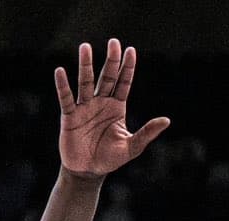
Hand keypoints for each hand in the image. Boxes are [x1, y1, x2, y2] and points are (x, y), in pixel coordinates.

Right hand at [54, 39, 168, 177]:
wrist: (89, 171)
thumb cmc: (111, 158)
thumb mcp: (132, 147)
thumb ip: (147, 133)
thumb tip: (167, 120)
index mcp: (117, 107)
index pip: (123, 83)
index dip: (127, 68)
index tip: (131, 50)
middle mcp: (101, 103)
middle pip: (106, 77)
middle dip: (111, 61)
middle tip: (114, 42)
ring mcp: (85, 107)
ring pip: (85, 82)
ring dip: (85, 65)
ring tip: (86, 47)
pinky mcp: (70, 116)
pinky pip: (66, 98)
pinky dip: (63, 86)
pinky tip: (60, 71)